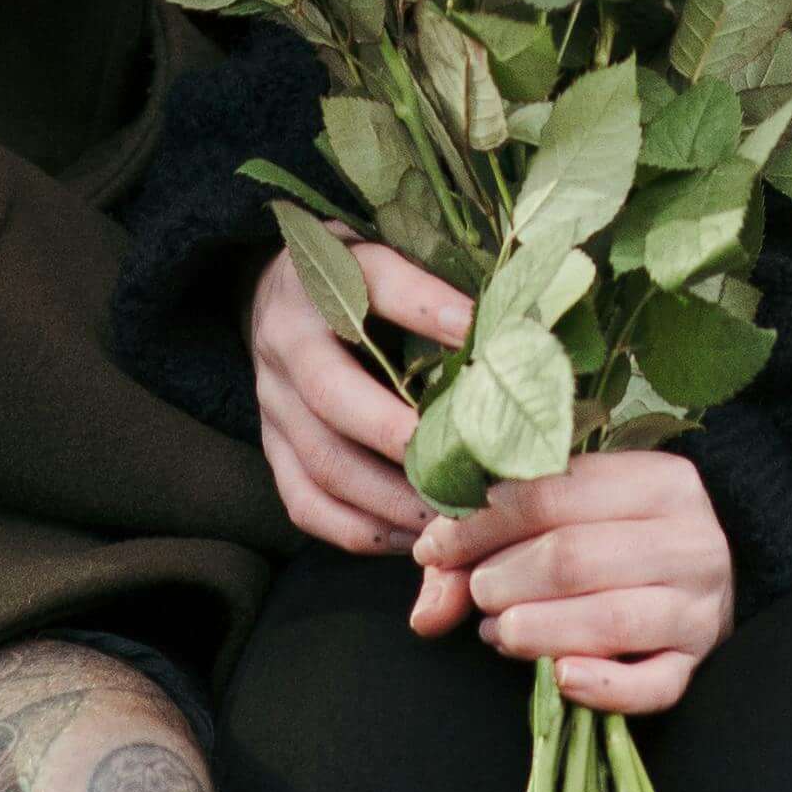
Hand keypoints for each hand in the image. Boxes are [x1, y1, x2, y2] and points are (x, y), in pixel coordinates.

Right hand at [246, 238, 477, 559]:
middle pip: (334, 394)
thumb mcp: (390, 253)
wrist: (277, 292)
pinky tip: (409, 537)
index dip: (431, 310)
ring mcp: (272, 399)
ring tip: (449, 518)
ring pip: (322, 461)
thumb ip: (439, 283)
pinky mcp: (271, 447)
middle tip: (467, 469)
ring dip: (389, 499)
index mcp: (323, 277)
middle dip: (403, 438)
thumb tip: (519, 323)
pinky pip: (304, 502)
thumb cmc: (358, 277)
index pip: (380, 286)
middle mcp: (287, 339)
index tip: (486, 338)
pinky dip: (359, 529)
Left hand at [422, 452, 736, 715]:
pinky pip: (655, 686)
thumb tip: (425, 612)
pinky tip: (559, 680)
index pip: (549, 494)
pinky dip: (603, 689)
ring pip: (610, 621)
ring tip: (499, 632)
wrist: (727, 555)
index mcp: (656, 479)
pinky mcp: (701, 661)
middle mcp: (687, 538)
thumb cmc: (626, 528)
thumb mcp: (572, 510)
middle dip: (504, 581)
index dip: (478, 525)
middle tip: (476, 593)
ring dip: (536, 631)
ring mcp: (700, 604)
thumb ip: (488, 546)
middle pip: (574, 559)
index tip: (435, 549)